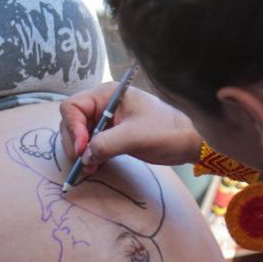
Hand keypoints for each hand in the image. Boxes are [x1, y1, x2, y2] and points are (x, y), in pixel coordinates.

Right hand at [59, 84, 202, 175]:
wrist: (189, 141)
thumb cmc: (166, 131)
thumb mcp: (134, 137)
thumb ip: (105, 145)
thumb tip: (83, 157)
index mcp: (107, 94)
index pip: (73, 107)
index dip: (73, 128)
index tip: (82, 149)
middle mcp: (104, 104)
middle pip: (73, 120)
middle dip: (74, 142)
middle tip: (83, 162)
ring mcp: (107, 119)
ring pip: (80, 133)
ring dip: (81, 151)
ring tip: (89, 167)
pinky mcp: (113, 133)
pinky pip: (92, 142)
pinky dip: (90, 154)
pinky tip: (95, 165)